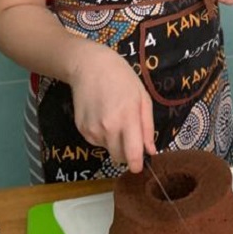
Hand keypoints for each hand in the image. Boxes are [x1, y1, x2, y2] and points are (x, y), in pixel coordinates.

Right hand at [68, 41, 155, 172]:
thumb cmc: (122, 78)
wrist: (89, 67)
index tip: (139, 167)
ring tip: (114, 117)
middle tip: (130, 134)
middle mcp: (108, 128)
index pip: (132, 154)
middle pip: (119, 157)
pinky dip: (102, 135)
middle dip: (127, 152)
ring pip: (108, 149)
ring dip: (114, 141)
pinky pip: (96, 142)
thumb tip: (150, 150)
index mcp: (127, 118)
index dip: (136, 165)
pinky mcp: (82, 130)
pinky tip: (102, 116)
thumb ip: (147, 126)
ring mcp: (92, 130)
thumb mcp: (142, 97)